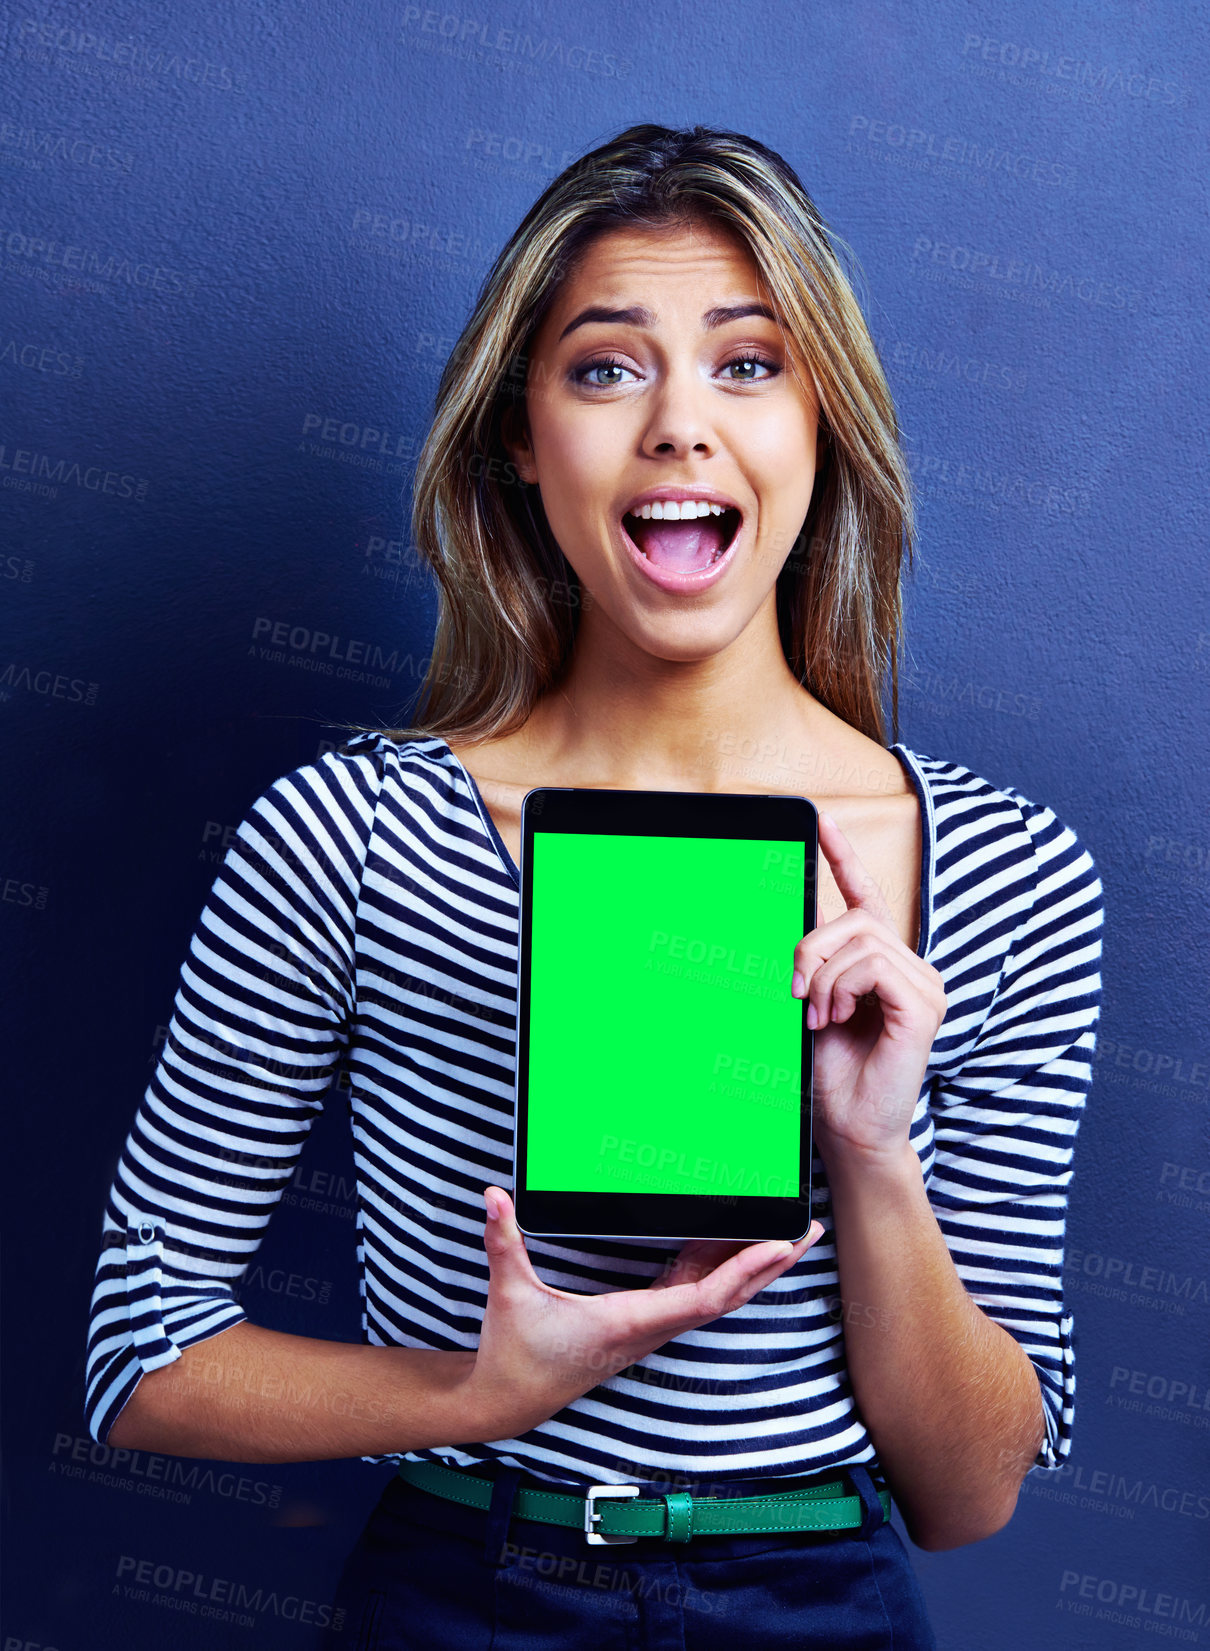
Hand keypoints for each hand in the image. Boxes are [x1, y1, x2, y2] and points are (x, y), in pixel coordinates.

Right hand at [463, 1188, 823, 1439]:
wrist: (508, 1399)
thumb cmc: (514, 1353)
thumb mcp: (509, 1293)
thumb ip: (504, 1243)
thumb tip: (495, 1197)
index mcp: (629, 1321)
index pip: (704, 1298)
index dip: (744, 1271)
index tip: (777, 1245)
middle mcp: (650, 1326)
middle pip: (727, 1295)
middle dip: (770, 1264)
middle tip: (807, 1229)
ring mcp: (649, 1325)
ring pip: (715, 1293)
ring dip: (751, 1265)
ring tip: (786, 1230)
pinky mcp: (641, 1319)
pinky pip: (692, 1290)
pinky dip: (717, 1265)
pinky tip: (730, 1238)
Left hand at [793, 812, 945, 1166]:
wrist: (849, 1130)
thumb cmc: (831, 1073)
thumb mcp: (810, 1006)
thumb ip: (810, 968)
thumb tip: (787, 937)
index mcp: (882, 965)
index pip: (866, 898)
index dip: (843, 858)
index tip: (821, 822)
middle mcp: (911, 969)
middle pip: (856, 919)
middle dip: (811, 949)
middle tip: (795, 993)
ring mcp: (924, 986)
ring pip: (861, 941)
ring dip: (823, 977)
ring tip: (819, 1016)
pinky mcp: (924, 1006)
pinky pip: (874, 967)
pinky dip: (842, 988)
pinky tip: (837, 1018)